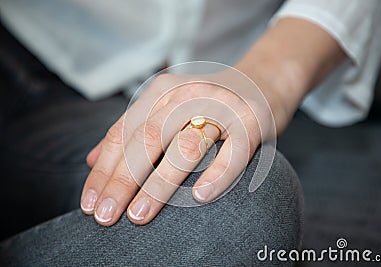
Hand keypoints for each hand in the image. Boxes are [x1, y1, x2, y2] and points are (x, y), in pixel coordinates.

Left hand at [80, 66, 274, 225]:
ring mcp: (222, 107)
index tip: (89, 203)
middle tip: (105, 216)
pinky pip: (233, 153)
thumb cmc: (209, 103)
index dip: (103, 169)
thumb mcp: (167, 106)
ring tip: (138, 216)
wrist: (263, 80)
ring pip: (184, 147)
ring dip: (158, 185)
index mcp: (163, 91)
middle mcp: (189, 94)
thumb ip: (132, 129)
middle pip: (147, 140)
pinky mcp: (251, 123)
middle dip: (121, 181)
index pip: (124, 132)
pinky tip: (200, 198)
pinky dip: (216, 176)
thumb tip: (91, 159)